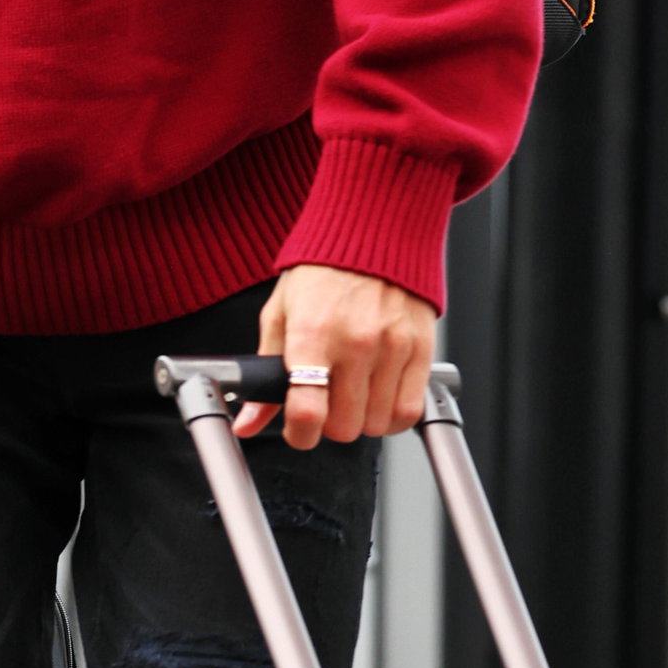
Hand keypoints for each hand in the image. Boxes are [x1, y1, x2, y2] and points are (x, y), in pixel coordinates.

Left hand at [234, 263, 434, 449]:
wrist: (372, 232)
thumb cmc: (322, 271)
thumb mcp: (280, 313)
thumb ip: (264, 371)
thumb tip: (247, 421)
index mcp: (312, 333)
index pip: (307, 411)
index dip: (299, 436)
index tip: (298, 432)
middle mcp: (354, 342)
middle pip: (344, 427)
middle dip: (329, 425)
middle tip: (325, 402)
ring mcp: (391, 347)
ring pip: (377, 425)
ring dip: (362, 420)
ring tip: (353, 393)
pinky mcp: (420, 348)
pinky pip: (410, 411)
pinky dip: (394, 416)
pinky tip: (380, 397)